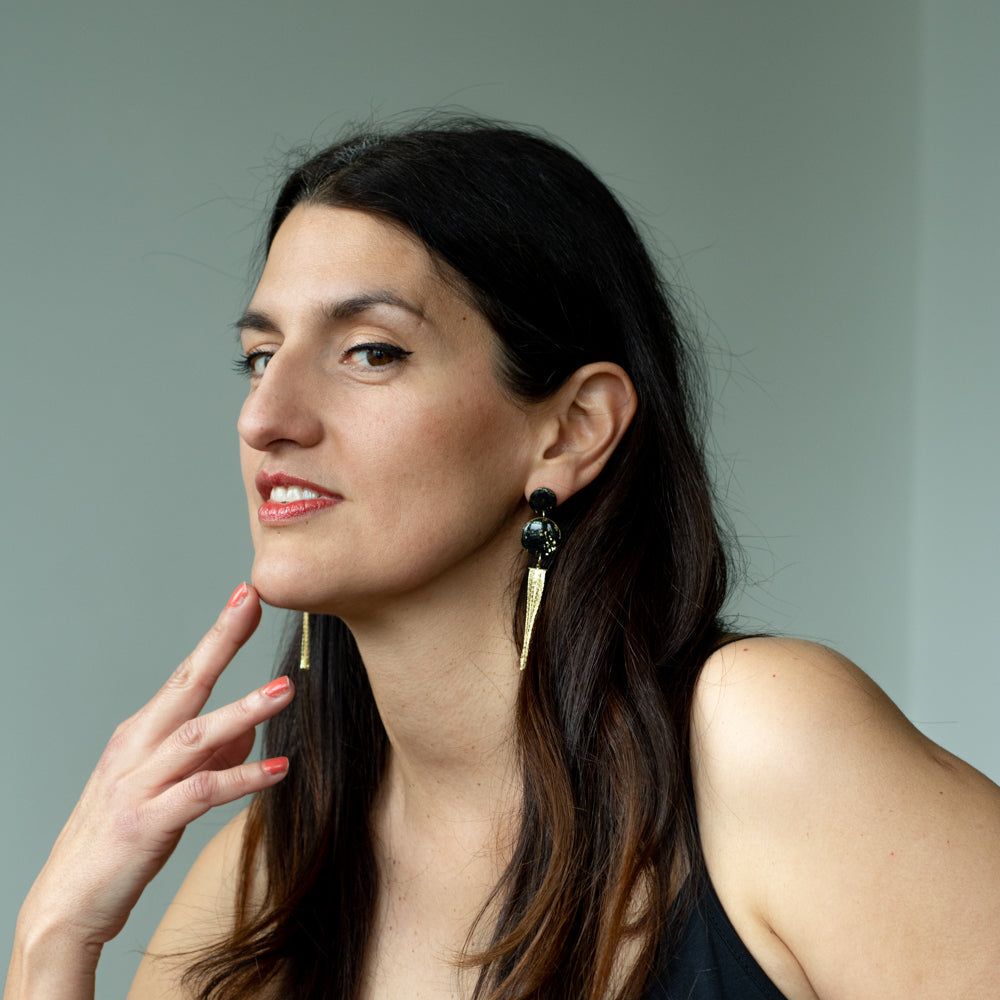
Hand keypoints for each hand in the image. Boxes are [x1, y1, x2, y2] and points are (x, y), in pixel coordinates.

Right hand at [15, 582, 292, 958]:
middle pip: (184, 685)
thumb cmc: (117, 841)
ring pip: (197, 736)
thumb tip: (248, 734)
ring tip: (285, 691)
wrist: (67, 905)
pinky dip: (241, 778)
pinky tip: (277, 770)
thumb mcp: (161, 788)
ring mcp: (138, 784)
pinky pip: (202, 792)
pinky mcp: (148, 822)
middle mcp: (135, 749)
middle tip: (254, 605)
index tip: (245, 598)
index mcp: (139, 734)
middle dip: (220, 642)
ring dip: (243, 711)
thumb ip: (205, 756)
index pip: (184, 675)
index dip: (216, 635)